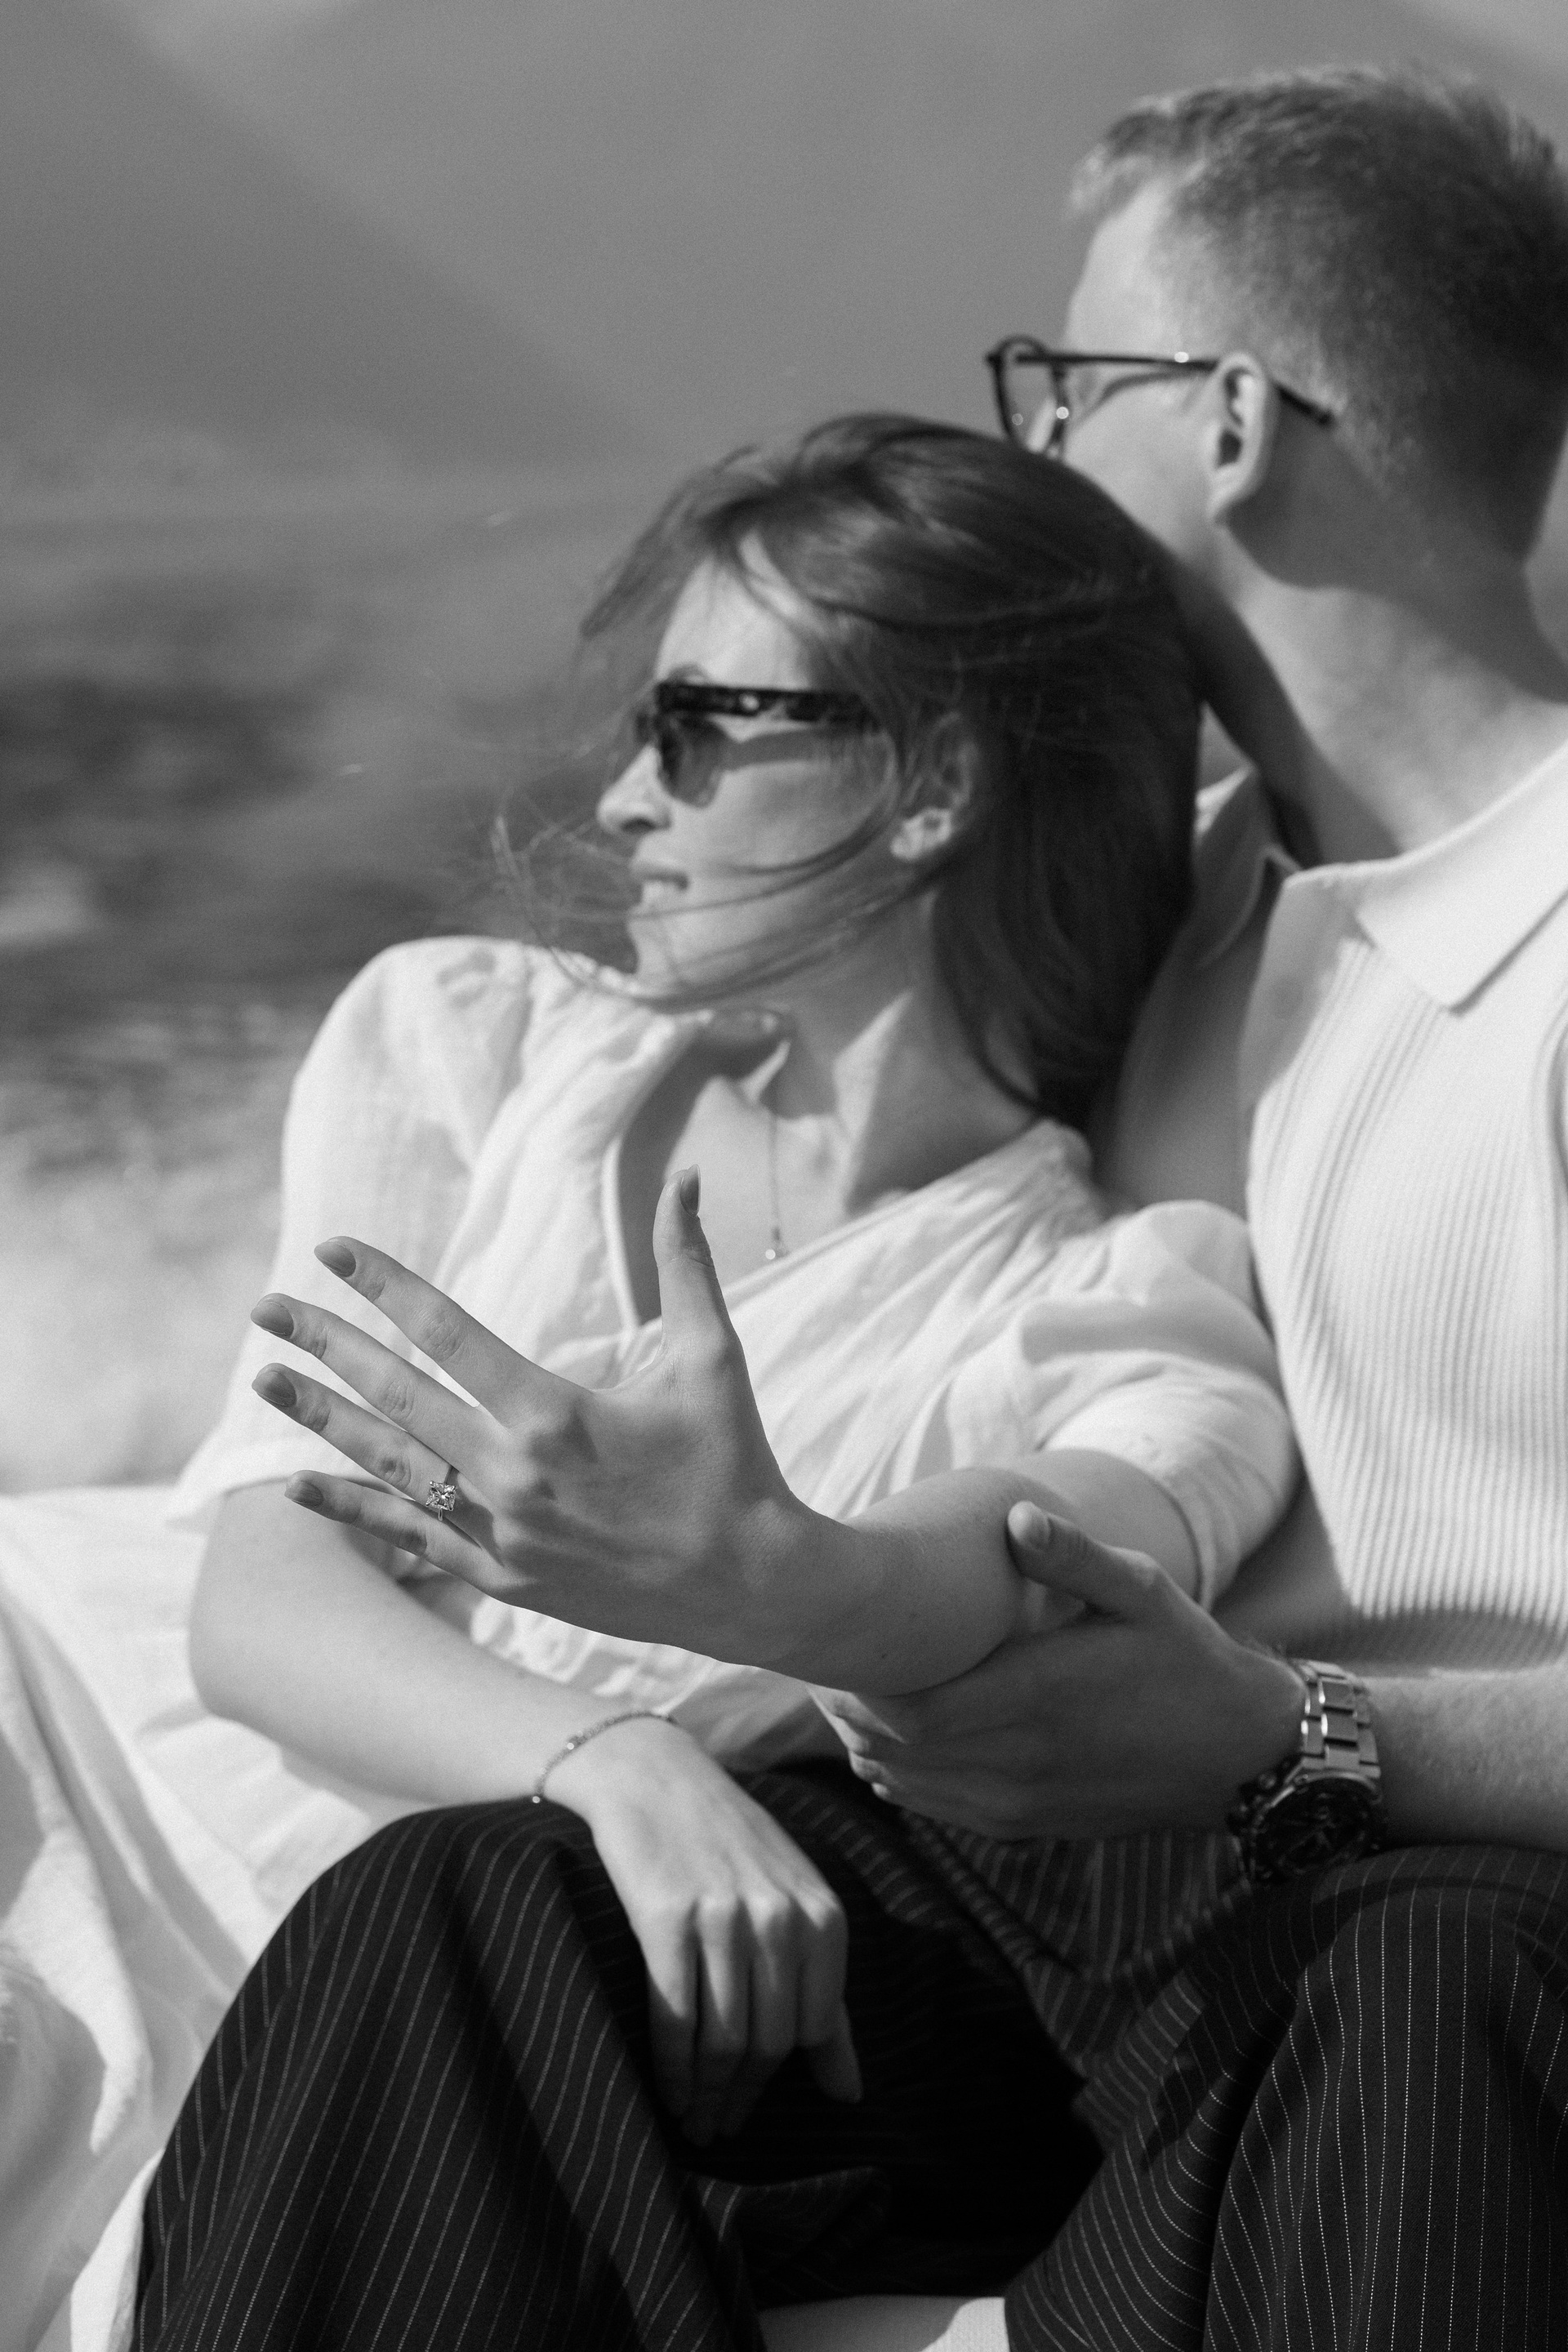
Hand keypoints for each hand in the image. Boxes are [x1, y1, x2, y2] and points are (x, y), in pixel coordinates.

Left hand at [246, 1170, 818, 1665]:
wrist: (749, 1586)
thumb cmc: (733, 1463)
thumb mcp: (714, 1358)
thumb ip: (687, 1264)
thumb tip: (688, 1177)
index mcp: (555, 1413)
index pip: (447, 1331)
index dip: (384, 1284)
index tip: (334, 1249)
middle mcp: (513, 1474)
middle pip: (396, 1396)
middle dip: (326, 1346)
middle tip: (266, 1309)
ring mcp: (500, 1534)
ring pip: (388, 1467)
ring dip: (321, 1420)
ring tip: (263, 1382)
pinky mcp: (502, 1580)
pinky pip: (408, 1538)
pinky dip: (350, 1510)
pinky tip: (296, 1487)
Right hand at [556, 1721, 860, 2143]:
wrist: (655, 1776)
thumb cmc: (729, 1845)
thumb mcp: (794, 1903)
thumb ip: (825, 1995)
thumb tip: (850, 2095)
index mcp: (822, 1916)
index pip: (810, 2031)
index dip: (778, 2083)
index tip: (750, 2113)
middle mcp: (780, 1918)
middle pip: (766, 2042)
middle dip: (740, 2098)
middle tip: (716, 2128)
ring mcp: (723, 1918)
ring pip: (723, 2039)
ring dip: (706, 2094)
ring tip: (693, 2120)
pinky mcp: (667, 1919)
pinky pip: (674, 2017)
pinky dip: (672, 2069)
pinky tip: (667, 2092)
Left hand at [816, 1505, 1301, 1840]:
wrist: (1237, 1755)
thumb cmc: (1185, 1658)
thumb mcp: (1144, 1590)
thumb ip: (1074, 1557)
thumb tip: (1014, 1519)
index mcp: (1039, 1694)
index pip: (911, 1708)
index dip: (856, 1686)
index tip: (832, 1644)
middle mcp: (1021, 1759)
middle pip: (894, 1750)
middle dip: (847, 1711)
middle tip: (821, 1666)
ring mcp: (1021, 1802)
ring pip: (909, 1786)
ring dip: (868, 1747)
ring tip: (846, 1699)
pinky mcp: (1027, 1825)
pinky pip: (940, 1810)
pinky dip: (903, 1780)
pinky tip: (893, 1745)